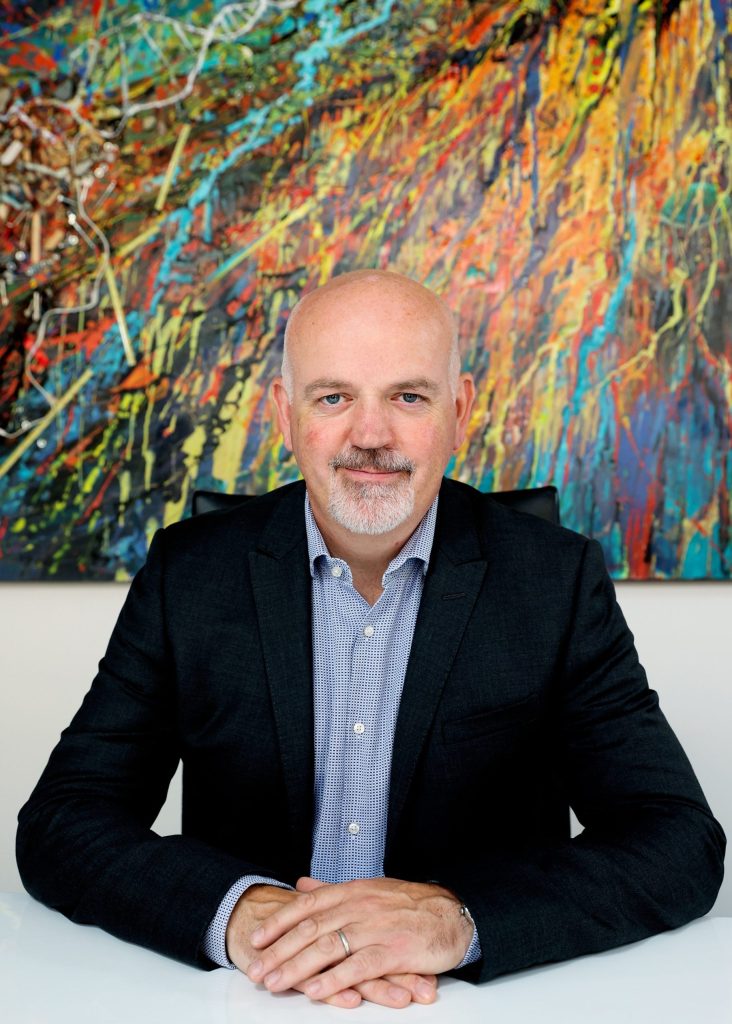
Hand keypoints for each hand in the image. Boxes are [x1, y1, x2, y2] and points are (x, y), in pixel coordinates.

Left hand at [245, 876, 472, 1002]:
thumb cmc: (409, 904)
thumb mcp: (369, 889)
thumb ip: (333, 890)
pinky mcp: (392, 952)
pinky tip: (315, 991)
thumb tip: (303, 884)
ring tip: (275, 983)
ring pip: (327, 948)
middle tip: (256, 970)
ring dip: (297, 968)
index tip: (256, 938)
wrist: (452, 914)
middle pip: (310, 929)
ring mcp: (375, 929)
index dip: (279, 921)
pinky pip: (357, 967)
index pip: (307, 905)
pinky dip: (333, 980)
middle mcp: (359, 907)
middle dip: (279, 951)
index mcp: (352, 891)